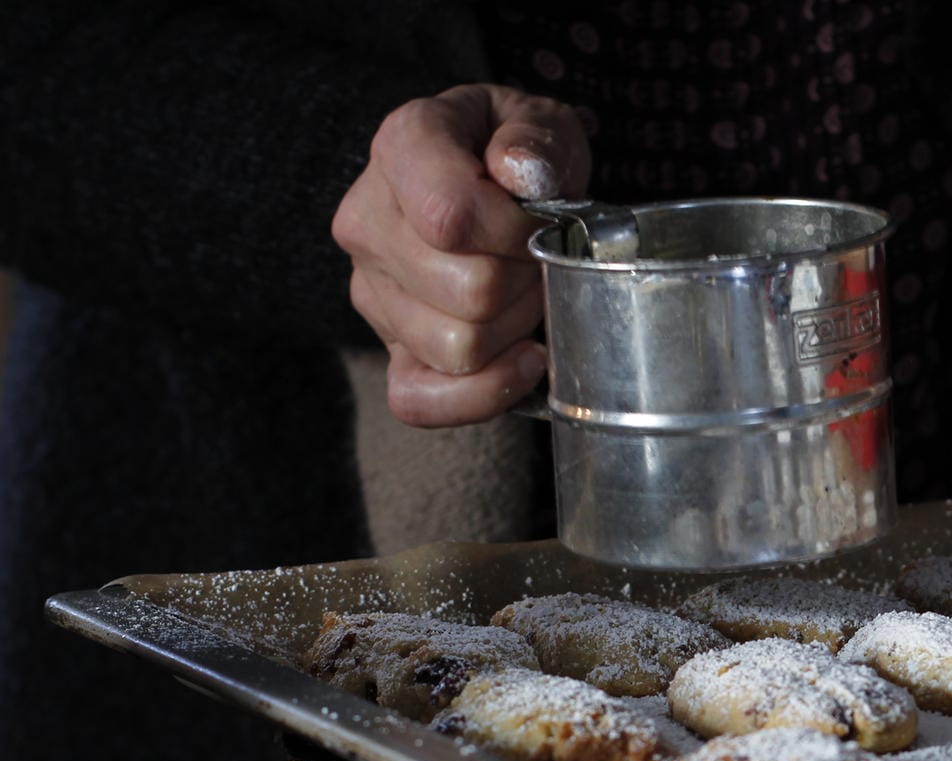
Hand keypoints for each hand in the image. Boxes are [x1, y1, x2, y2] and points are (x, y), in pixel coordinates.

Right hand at [332, 84, 589, 426]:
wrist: (491, 187)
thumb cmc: (517, 156)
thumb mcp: (539, 123)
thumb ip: (535, 138)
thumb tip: (520, 172)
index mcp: (402, 147)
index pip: (448, 216)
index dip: (514, 232)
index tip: (539, 221)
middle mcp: (368, 220)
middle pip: (468, 291)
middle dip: (527, 281)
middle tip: (539, 258)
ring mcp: (369, 290)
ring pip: (458, 348)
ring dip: (514, 328)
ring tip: (524, 292)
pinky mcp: (386, 347)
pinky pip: (418, 401)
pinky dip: (483, 393)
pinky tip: (523, 359)